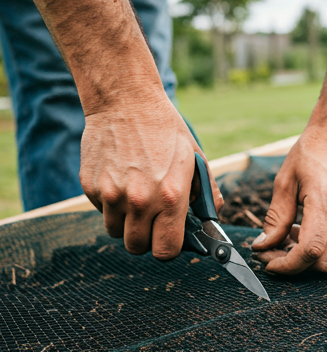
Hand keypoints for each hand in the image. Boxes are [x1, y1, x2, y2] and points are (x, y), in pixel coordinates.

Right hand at [80, 95, 222, 259]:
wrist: (126, 100)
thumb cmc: (165, 130)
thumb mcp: (196, 159)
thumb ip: (206, 195)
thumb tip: (210, 222)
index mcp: (170, 197)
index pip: (165, 251)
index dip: (168, 248)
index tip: (168, 239)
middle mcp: (139, 200)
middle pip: (137, 247)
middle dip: (146, 238)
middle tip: (151, 219)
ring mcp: (111, 194)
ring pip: (116, 232)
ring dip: (126, 222)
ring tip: (135, 196)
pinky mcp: (90, 186)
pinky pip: (100, 211)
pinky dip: (109, 204)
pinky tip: (119, 179)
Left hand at [251, 118, 326, 274]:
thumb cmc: (311, 152)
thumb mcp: (285, 181)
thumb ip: (275, 218)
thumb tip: (263, 246)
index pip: (310, 251)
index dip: (288, 265)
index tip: (269, 263)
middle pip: (323, 262)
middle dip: (295, 265)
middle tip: (274, 252)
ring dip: (308, 257)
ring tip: (288, 237)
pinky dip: (321, 248)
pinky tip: (305, 230)